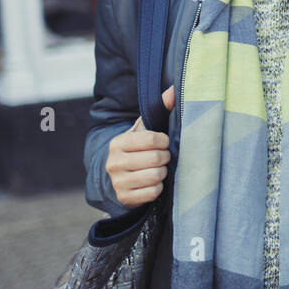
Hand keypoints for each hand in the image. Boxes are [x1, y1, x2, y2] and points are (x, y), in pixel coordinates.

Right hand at [105, 85, 173, 207]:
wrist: (118, 179)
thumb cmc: (137, 150)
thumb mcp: (143, 130)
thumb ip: (159, 109)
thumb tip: (174, 90)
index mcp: (118, 142)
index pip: (152, 139)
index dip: (164, 141)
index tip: (163, 143)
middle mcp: (114, 162)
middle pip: (155, 158)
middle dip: (164, 158)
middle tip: (163, 158)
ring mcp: (118, 181)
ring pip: (155, 176)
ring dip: (162, 173)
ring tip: (158, 169)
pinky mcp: (124, 198)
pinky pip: (152, 192)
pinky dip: (157, 188)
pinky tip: (152, 183)